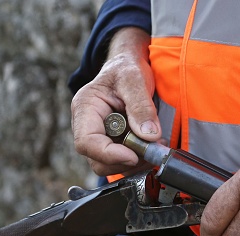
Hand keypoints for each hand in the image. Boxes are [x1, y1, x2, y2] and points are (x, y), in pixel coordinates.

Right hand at [71, 27, 160, 175]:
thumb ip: (141, 107)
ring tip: (155, 145)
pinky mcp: (113, 144)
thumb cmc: (126, 68)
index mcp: (85, 108)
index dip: (109, 155)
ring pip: (111, 165)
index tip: (134, 156)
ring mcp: (100, 137)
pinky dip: (139, 160)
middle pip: (97, 160)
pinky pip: (122, 162)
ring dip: (135, 162)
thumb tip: (149, 136)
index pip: (86, 142)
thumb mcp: (134, 80)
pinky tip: (151, 146)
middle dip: (125, 161)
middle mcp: (87, 126)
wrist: (130, 67)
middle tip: (151, 150)